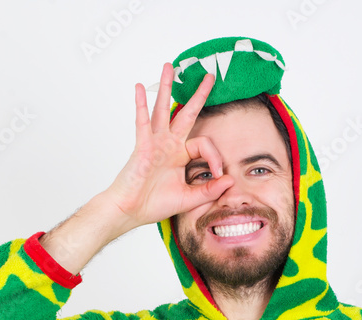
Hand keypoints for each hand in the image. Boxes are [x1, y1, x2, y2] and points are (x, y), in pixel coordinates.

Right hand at [104, 62, 234, 232]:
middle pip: (186, 114)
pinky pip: (142, 121)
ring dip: (167, 87)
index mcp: (180, 155)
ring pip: (162, 109)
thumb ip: (210, 190)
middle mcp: (168, 145)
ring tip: (169, 66)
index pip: (204, 144)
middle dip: (198, 95)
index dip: (216, 157)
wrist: (131, 211)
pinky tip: (141, 88)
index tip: (219, 174)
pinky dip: (141, 104)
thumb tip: (230, 180)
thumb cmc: (154, 204)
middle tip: (209, 76)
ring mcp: (155, 142)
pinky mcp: (142, 145)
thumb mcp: (190, 199)